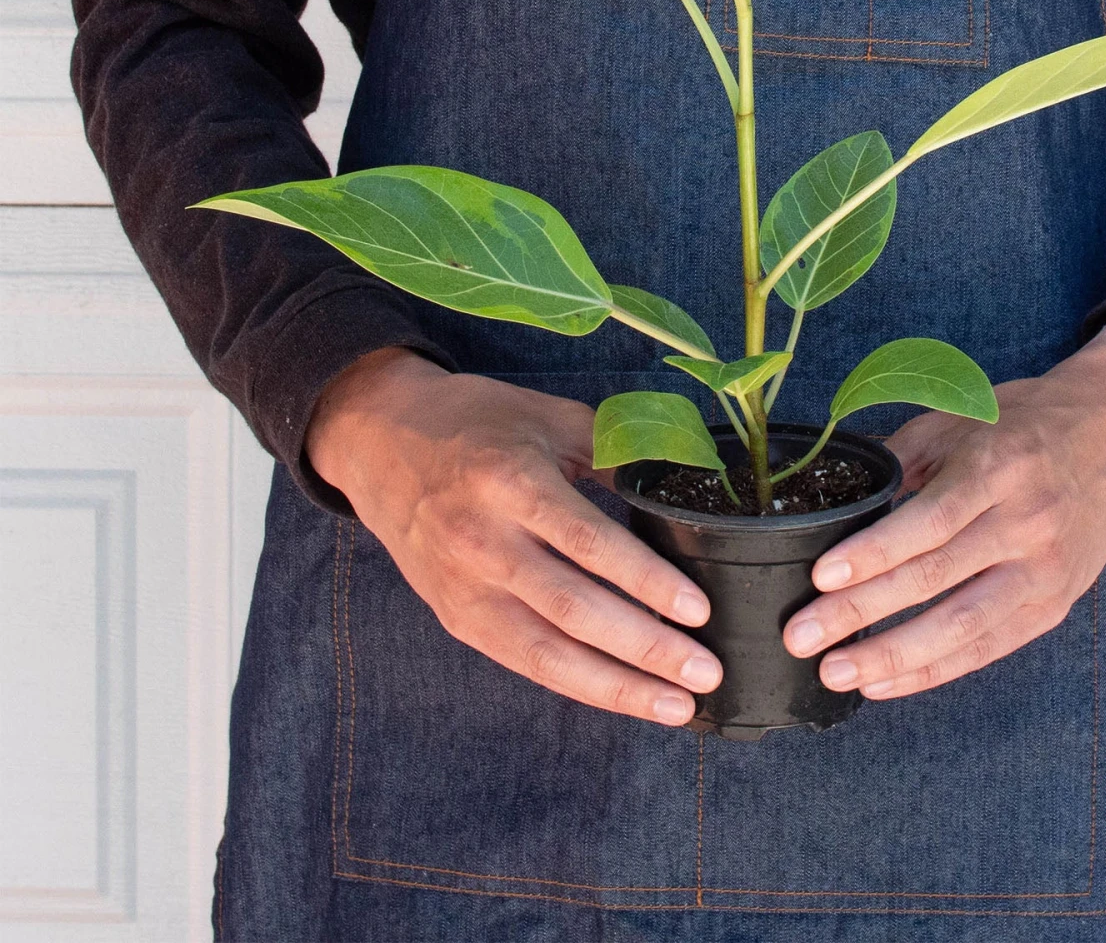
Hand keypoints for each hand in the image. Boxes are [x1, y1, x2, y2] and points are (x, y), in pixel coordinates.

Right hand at [305, 347, 721, 724]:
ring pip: (547, 654)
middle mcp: (484, 542)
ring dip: (617, 687)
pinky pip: (523, 662)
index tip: (697, 609)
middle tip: (706, 670)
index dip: (645, 582)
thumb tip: (681, 487)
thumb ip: (612, 452)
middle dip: (645, 648)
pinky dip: (578, 684)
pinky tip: (623, 695)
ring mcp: (465, 587)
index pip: (588, 544)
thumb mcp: (548, 418)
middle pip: (573, 610)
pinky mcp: (456, 618)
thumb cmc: (479, 422)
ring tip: (676, 705)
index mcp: (512, 482)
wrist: (381, 441)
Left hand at [782, 308, 1105, 698]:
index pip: (930, 521)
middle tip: (801, 635)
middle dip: (862, 612)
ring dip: (893, 656)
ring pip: (963, 627)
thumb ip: (901, 455)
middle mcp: (1029, 522)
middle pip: (937, 578)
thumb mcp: (963, 417)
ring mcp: (1047, 570)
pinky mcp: (1055, 604)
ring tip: (835, 671)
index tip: (821, 577)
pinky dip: (934, 670)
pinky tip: (885, 681)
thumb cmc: (1027, 421)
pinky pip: (988, 648)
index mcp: (1000, 467)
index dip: (875, 553)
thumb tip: (835, 490)